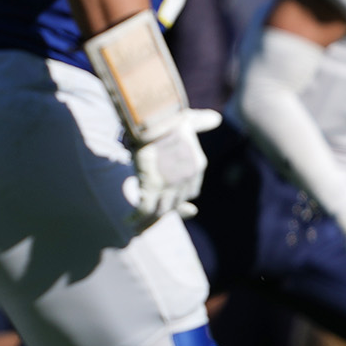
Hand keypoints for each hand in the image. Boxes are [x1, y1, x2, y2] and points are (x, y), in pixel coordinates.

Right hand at [128, 108, 222, 229]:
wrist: (158, 119)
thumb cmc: (170, 118)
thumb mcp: (190, 121)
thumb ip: (202, 122)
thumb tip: (217, 118)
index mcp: (197, 166)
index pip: (190, 191)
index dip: (179, 198)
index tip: (169, 201)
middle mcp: (187, 179)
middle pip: (176, 203)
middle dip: (164, 210)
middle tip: (149, 217)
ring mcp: (170, 185)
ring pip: (161, 210)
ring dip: (149, 221)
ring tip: (136, 227)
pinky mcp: (153, 187)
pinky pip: (145, 210)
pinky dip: (136, 218)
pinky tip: (128, 221)